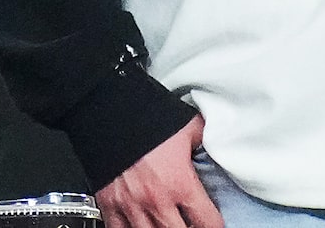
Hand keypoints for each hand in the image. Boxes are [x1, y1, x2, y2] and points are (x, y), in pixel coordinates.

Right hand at [98, 116, 219, 227]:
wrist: (111, 109)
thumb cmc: (147, 115)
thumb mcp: (187, 124)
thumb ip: (201, 139)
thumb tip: (210, 140)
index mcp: (180, 182)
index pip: (207, 221)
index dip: (214, 223)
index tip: (213, 222)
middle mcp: (156, 199)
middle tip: (190, 224)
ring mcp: (131, 204)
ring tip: (166, 222)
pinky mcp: (109, 202)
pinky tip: (138, 224)